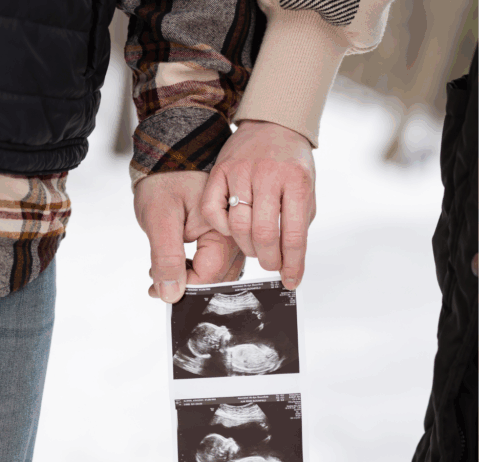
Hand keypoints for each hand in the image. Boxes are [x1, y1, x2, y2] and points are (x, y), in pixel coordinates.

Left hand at [134, 170, 244, 303]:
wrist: (167, 158)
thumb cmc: (164, 181)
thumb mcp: (160, 220)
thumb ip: (167, 259)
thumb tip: (170, 295)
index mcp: (225, 228)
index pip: (211, 275)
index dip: (184, 287)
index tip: (157, 289)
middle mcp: (234, 234)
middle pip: (217, 277)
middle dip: (186, 285)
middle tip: (155, 281)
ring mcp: (231, 235)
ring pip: (216, 273)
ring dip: (188, 278)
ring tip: (160, 270)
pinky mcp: (222, 236)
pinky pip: (213, 262)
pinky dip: (192, 268)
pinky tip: (173, 263)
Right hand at [201, 120, 315, 288]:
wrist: (274, 125)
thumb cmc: (291, 164)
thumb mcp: (306, 190)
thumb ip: (298, 224)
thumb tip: (290, 263)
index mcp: (297, 181)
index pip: (294, 235)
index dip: (292, 264)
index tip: (291, 280)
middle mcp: (269, 174)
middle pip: (263, 234)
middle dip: (268, 258)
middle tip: (270, 264)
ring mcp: (241, 171)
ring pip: (237, 226)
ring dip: (246, 246)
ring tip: (254, 247)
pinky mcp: (220, 171)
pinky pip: (212, 211)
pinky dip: (220, 227)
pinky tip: (231, 228)